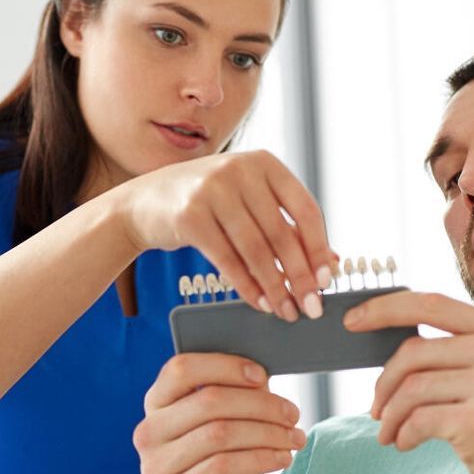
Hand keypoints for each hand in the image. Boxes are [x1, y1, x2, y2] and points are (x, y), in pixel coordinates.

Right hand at [111, 151, 334, 321]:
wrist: (143, 203)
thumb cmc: (205, 204)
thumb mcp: (248, 203)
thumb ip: (286, 225)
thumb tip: (331, 263)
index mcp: (263, 162)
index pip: (305, 208)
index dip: (319, 247)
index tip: (327, 280)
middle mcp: (239, 170)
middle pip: (281, 233)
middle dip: (299, 276)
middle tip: (311, 306)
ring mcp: (212, 190)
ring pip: (256, 250)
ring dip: (275, 287)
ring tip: (286, 310)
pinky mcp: (189, 216)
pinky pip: (227, 260)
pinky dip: (247, 286)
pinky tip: (259, 303)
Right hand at [134, 353, 305, 473]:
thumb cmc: (224, 467)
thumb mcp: (228, 427)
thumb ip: (235, 396)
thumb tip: (260, 376)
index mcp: (156, 406)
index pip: (180, 369)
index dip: (224, 366)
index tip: (261, 375)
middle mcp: (148, 434)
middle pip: (208, 401)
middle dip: (259, 404)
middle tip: (292, 413)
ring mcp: (157, 467)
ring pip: (221, 433)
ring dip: (268, 432)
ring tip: (294, 437)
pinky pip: (226, 465)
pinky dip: (262, 457)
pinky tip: (283, 458)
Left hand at [346, 292, 473, 473]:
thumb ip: (457, 352)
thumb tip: (391, 339)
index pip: (431, 304)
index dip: (385, 308)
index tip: (352, 320)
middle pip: (413, 352)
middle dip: (384, 384)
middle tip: (375, 409)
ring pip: (411, 388)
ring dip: (390, 415)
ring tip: (389, 433)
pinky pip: (418, 420)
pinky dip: (402, 434)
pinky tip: (405, 444)